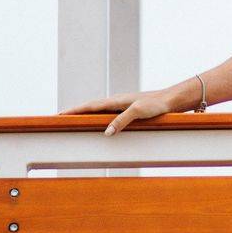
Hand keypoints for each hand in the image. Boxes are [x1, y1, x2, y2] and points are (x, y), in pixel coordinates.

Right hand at [58, 88, 179, 135]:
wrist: (172, 99)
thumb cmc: (157, 104)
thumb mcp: (139, 112)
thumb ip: (122, 121)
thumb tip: (106, 133)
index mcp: (116, 100)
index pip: (89, 106)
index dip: (74, 110)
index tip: (59, 114)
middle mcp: (117, 101)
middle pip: (91, 107)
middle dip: (75, 112)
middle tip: (60, 117)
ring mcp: (122, 105)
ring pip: (99, 110)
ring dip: (86, 114)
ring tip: (74, 120)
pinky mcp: (129, 109)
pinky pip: (108, 114)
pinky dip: (98, 117)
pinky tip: (98, 122)